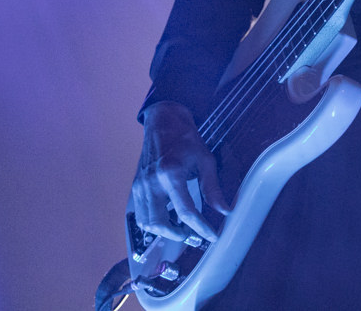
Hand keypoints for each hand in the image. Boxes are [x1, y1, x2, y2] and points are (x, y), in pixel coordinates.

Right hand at [130, 101, 229, 241]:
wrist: (163, 123)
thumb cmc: (186, 140)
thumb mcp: (205, 160)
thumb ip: (213, 188)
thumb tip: (225, 211)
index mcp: (171, 173)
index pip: (186, 211)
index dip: (200, 228)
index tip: (212, 236)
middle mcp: (152, 182)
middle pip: (160, 224)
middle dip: (178, 235)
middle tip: (194, 235)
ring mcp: (140, 186)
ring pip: (147, 223)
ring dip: (164, 231)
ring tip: (182, 228)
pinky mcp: (136, 187)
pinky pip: (141, 214)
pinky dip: (154, 223)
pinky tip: (169, 218)